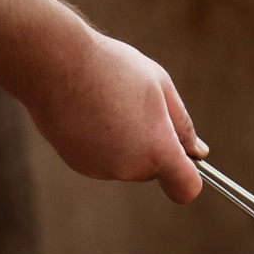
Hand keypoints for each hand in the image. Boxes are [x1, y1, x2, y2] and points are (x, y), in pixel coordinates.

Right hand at [24, 31, 206, 202]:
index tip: (185, 154)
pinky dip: (102, 141)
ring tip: (109, 102)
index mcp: (157, 150)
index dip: (190, 174)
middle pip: (154, 169)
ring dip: (126, 140)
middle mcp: (129, 168)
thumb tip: (198, 152)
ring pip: (126, 161)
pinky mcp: (77, 163)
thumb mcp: (160, 86)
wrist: (55, 65)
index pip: (186, 188)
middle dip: (153, 144)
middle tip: (137, 104)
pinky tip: (90, 110)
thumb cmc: (112, 69)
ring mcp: (100, 169)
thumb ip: (182, 125)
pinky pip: (102, 157)